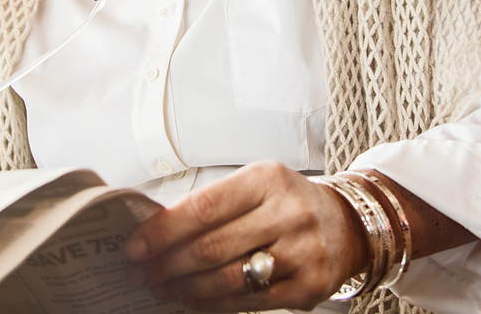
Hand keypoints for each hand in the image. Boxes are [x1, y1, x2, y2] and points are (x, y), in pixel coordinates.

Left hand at [124, 161, 368, 311]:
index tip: (135, 246)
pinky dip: (215, 305)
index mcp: (265, 178)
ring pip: (230, 278)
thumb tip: (157, 230)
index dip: (164, 230)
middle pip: (213, 246)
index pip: (203, 206)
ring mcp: (302, 251)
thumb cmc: (285, 201)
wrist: (346, 224)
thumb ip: (213, 204)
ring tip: (162, 289)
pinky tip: (193, 302)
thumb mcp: (254, 185)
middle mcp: (287, 212)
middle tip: (140, 275)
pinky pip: (251, 303)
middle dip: (168, 264)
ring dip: (186, 289)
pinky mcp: (310, 287)